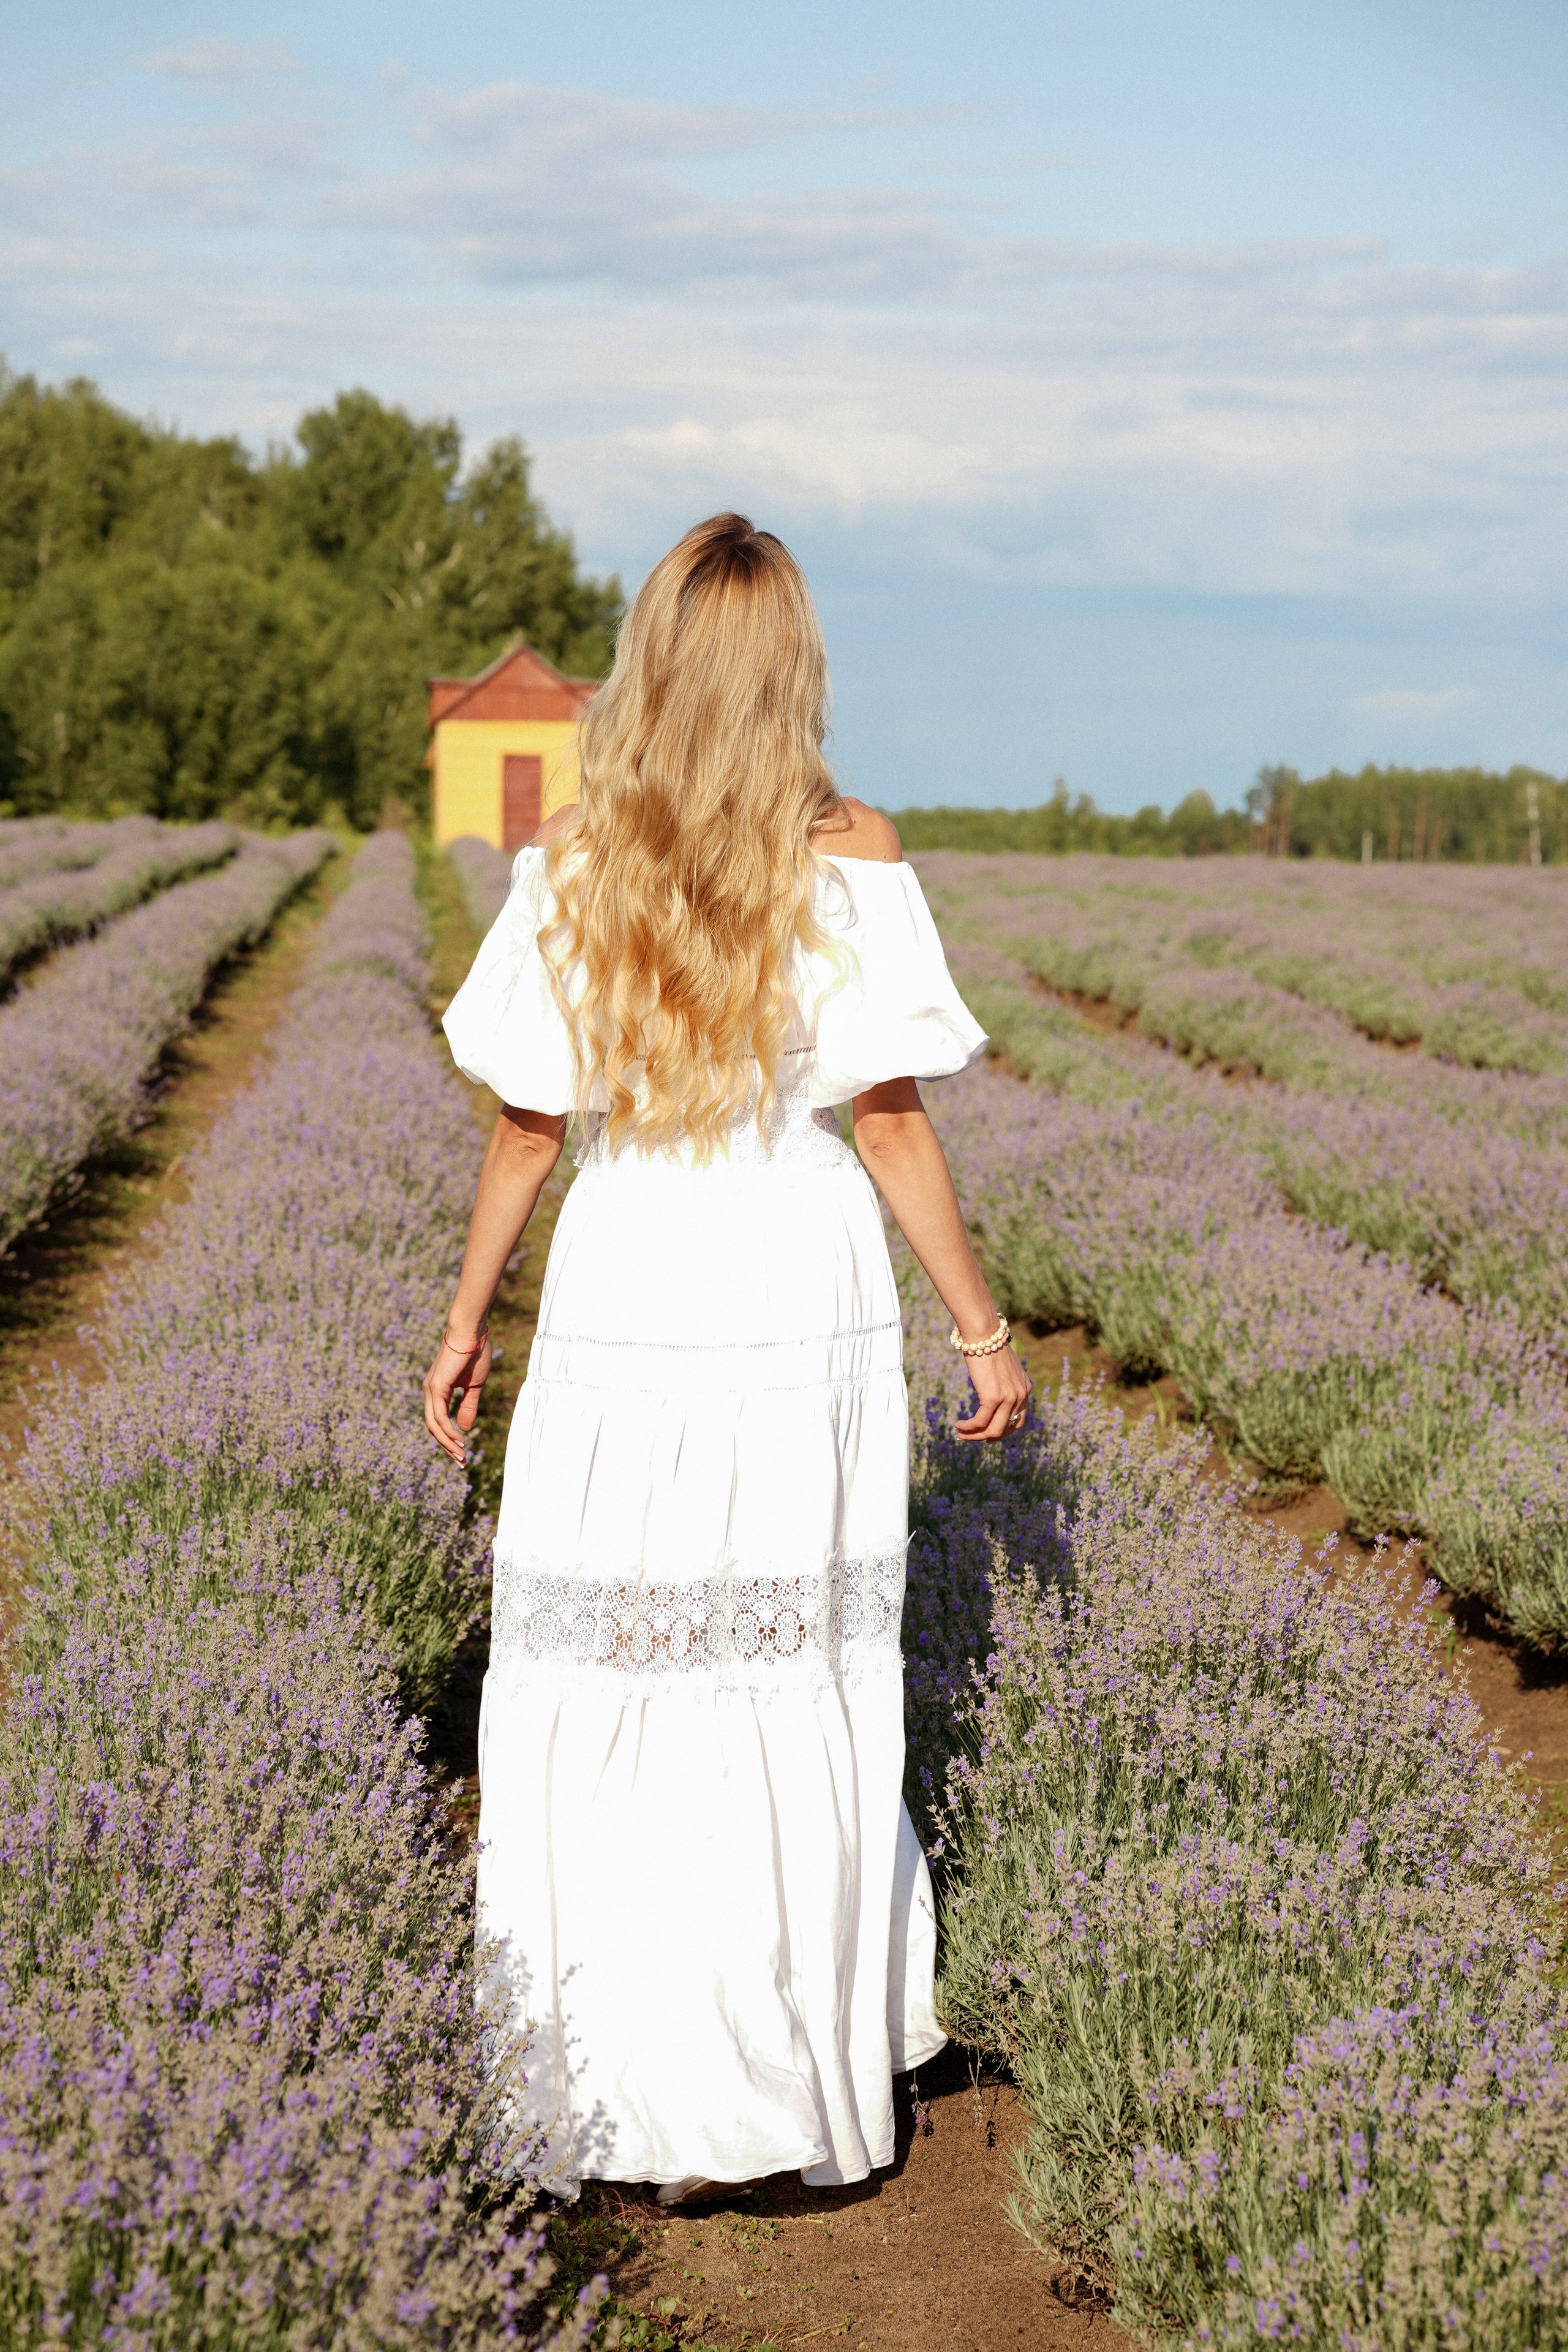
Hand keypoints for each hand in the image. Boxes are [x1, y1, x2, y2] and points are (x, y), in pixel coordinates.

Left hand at [423, 1329, 492, 1464]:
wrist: (472, 1332)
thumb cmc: (475, 1354)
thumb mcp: (474, 1387)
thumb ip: (468, 1407)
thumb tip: (465, 1428)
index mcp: (438, 1391)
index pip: (439, 1422)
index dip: (449, 1440)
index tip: (462, 1454)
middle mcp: (430, 1392)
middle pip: (434, 1428)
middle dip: (447, 1447)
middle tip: (461, 1463)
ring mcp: (431, 1390)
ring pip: (433, 1425)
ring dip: (447, 1443)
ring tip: (461, 1455)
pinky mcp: (436, 1387)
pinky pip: (438, 1416)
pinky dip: (447, 1430)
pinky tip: (459, 1439)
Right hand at [956, 1343, 1032, 1442]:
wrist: (984, 1334)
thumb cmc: (988, 1346)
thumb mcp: (1003, 1368)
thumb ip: (1004, 1383)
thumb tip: (992, 1395)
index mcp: (1025, 1389)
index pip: (1017, 1421)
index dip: (1002, 1432)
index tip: (987, 1435)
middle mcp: (1020, 1395)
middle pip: (1005, 1429)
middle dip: (986, 1436)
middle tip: (970, 1437)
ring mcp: (1008, 1398)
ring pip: (992, 1430)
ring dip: (974, 1436)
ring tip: (960, 1435)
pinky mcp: (993, 1397)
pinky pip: (979, 1422)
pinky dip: (968, 1427)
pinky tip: (958, 1425)